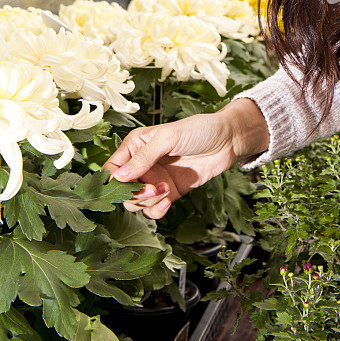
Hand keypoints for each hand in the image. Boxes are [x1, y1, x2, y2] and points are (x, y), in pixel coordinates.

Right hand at [102, 99, 268, 218]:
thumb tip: (117, 177)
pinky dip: (157, 210)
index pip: (112, 168)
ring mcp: (156, 179)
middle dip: (133, 194)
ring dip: (147, 202)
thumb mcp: (168, 138)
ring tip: (164, 191)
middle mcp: (143, 164)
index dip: (112, 181)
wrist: (228, 140)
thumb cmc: (198, 130)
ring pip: (138, 202)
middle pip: (123, 190)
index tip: (121, 188)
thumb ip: (143, 157)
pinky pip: (154, 208)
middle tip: (151, 189)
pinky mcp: (170, 192)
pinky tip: (167, 202)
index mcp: (136, 146)